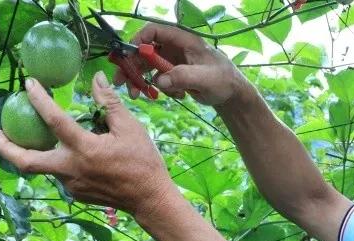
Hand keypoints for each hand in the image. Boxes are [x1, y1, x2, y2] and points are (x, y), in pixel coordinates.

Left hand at [0, 74, 176, 217]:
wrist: (150, 199)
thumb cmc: (143, 163)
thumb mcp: (130, 128)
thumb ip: (109, 103)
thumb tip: (96, 79)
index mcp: (84, 149)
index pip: (53, 120)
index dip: (38, 99)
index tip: (28, 84)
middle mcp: (71, 169)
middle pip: (26, 161)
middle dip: (5, 147)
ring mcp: (71, 185)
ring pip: (44, 167)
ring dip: (36, 152)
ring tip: (33, 137)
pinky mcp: (76, 194)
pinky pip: (61, 175)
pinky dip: (59, 161)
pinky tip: (68, 153)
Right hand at [114, 23, 245, 106]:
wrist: (231, 94)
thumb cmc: (223, 80)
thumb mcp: (205, 78)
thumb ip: (183, 77)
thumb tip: (159, 80)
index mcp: (182, 40)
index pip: (154, 31)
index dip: (138, 40)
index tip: (127, 57)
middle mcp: (174, 48)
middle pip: (144, 51)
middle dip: (132, 67)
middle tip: (122, 83)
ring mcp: (173, 60)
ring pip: (147, 67)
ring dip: (140, 81)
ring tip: (138, 96)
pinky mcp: (173, 74)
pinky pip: (157, 79)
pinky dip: (159, 88)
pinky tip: (177, 95)